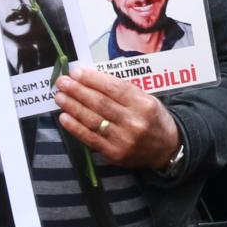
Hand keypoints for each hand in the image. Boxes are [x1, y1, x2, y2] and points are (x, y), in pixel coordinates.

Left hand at [55, 66, 182, 168]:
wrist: (167, 148)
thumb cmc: (153, 119)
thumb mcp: (147, 99)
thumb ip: (123, 90)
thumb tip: (92, 79)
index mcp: (144, 104)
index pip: (114, 88)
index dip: (93, 79)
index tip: (76, 72)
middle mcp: (134, 122)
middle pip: (100, 103)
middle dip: (78, 91)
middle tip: (62, 82)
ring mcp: (124, 140)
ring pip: (92, 120)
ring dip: (72, 107)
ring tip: (59, 96)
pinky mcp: (115, 154)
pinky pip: (90, 138)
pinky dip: (75, 127)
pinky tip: (64, 117)